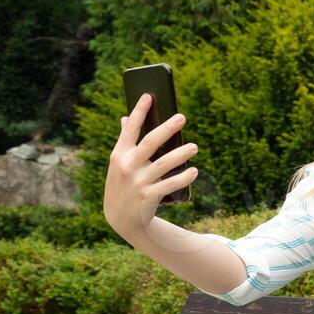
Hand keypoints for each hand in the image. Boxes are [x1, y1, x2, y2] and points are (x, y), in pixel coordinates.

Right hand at [104, 92, 199, 239]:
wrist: (120, 218)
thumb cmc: (122, 183)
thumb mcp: (119, 163)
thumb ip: (125, 141)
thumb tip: (126, 118)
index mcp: (119, 154)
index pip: (130, 129)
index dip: (139, 111)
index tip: (149, 95)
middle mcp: (128, 166)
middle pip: (150, 143)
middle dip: (166, 128)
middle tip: (182, 117)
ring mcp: (138, 182)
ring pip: (164, 164)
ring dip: (181, 154)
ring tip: (194, 146)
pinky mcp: (149, 196)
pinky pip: (170, 185)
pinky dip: (183, 178)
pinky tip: (194, 171)